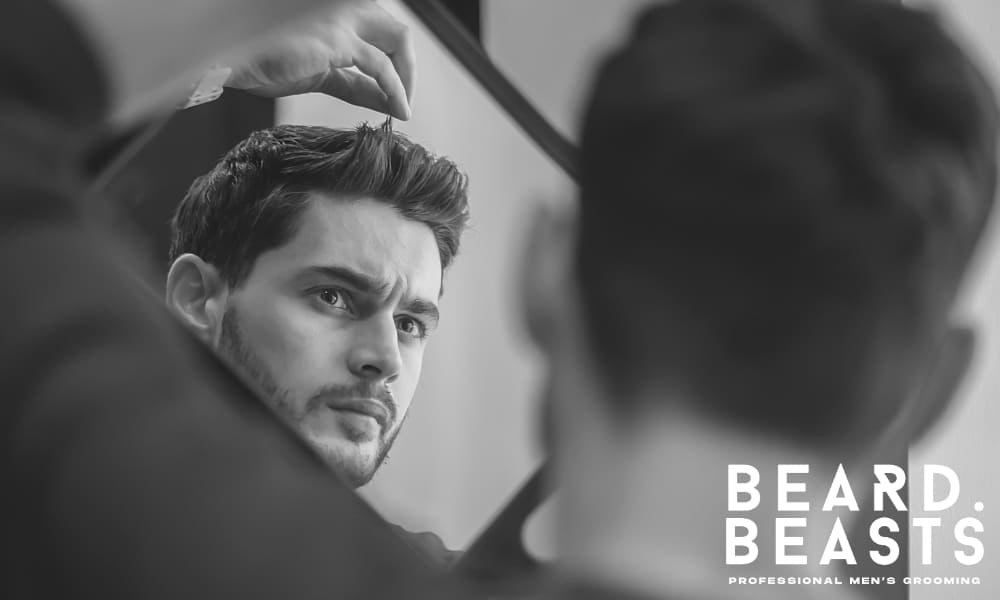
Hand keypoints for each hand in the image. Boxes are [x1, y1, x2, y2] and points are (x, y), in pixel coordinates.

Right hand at [226, 0, 414, 119]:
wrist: (235, 62)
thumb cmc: (267, 65)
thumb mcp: (323, 77)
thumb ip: (355, 86)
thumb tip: (388, 103)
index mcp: (339, 12)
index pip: (381, 36)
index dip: (396, 67)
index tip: (398, 97)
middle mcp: (344, 7)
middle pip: (397, 31)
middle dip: (409, 67)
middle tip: (406, 100)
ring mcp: (342, 18)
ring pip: (398, 41)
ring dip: (407, 78)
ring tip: (403, 108)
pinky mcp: (337, 39)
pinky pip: (381, 66)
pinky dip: (396, 88)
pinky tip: (397, 108)